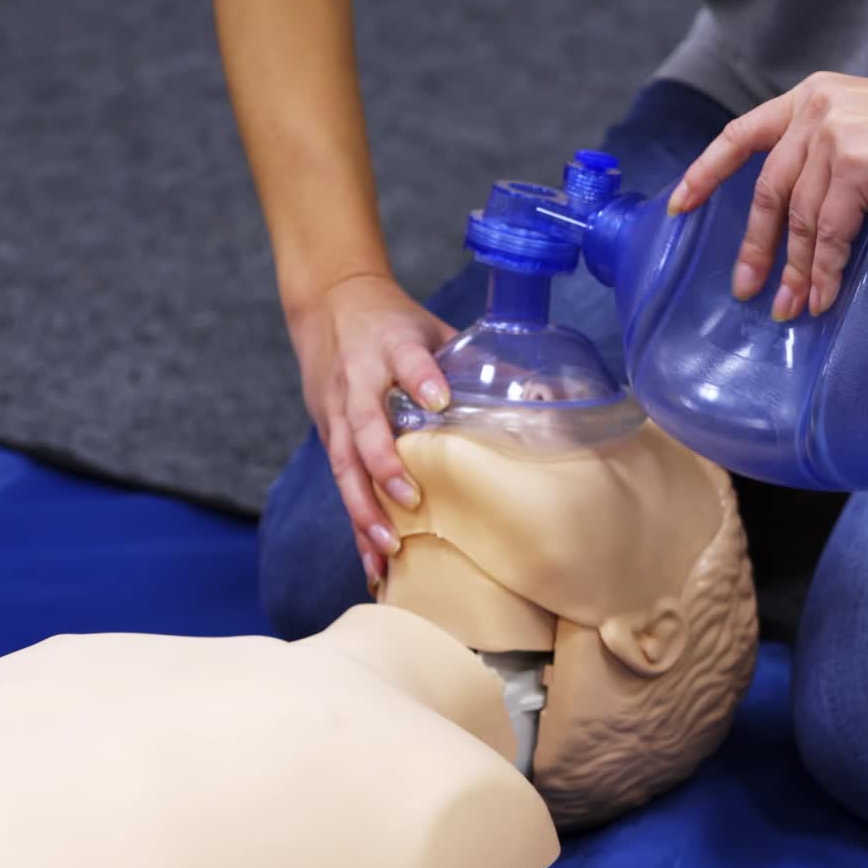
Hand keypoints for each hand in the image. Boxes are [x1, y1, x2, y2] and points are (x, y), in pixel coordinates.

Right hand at [287, 272, 454, 586]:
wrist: (328, 304)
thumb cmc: (391, 323)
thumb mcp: (431, 327)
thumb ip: (470, 360)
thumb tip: (539, 393)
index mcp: (392, 346)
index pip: (407, 360)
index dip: (420, 378)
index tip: (438, 397)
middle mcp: (359, 382)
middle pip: (365, 425)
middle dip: (384, 464)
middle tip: (410, 497)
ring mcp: (338, 413)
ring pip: (346, 466)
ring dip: (365, 509)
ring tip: (389, 546)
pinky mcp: (330, 438)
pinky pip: (343, 486)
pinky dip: (357, 525)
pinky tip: (373, 563)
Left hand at [667, 73, 867, 319]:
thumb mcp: (865, 144)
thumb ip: (824, 169)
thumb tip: (794, 236)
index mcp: (810, 99)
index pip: (740, 134)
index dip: (705, 173)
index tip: (678, 207)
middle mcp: (815, 110)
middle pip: (767, 193)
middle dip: (755, 249)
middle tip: (746, 290)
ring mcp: (833, 134)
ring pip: (799, 221)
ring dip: (794, 273)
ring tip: (790, 310)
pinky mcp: (855, 164)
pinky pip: (828, 233)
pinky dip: (822, 272)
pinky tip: (821, 298)